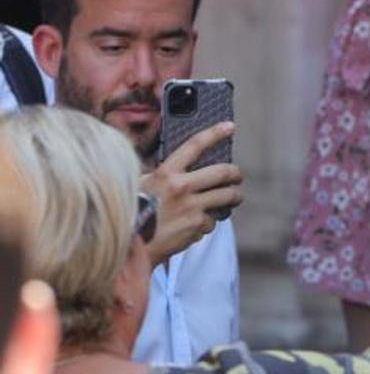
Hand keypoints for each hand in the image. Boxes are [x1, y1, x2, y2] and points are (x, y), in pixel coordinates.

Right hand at [140, 122, 241, 264]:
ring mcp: (191, 207)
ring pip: (228, 196)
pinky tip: (197, 224)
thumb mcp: (141, 186)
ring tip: (233, 197)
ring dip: (234, 196)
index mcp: (166, 173)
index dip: (214, 133)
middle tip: (236, 176)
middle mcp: (181, 187)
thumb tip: (183, 165)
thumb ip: (163, 175)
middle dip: (235, 174)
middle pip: (223, 172)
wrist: (128, 246)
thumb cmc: (132, 213)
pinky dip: (208, 222)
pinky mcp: (197, 226)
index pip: (194, 145)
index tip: (229, 127)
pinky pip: (212, 220)